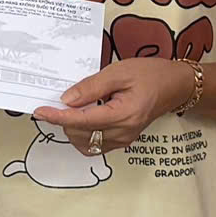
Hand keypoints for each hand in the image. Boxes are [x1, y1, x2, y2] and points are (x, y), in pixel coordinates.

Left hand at [35, 54, 192, 154]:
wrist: (175, 86)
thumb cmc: (150, 74)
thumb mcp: (119, 72)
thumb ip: (91, 87)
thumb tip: (66, 100)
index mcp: (123, 115)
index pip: (82, 121)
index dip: (58, 117)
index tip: (40, 111)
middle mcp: (123, 133)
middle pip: (81, 135)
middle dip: (64, 120)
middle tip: (57, 101)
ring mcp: (124, 139)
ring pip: (86, 144)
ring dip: (72, 128)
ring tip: (73, 107)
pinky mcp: (124, 140)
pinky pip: (96, 144)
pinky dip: (84, 133)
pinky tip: (84, 116)